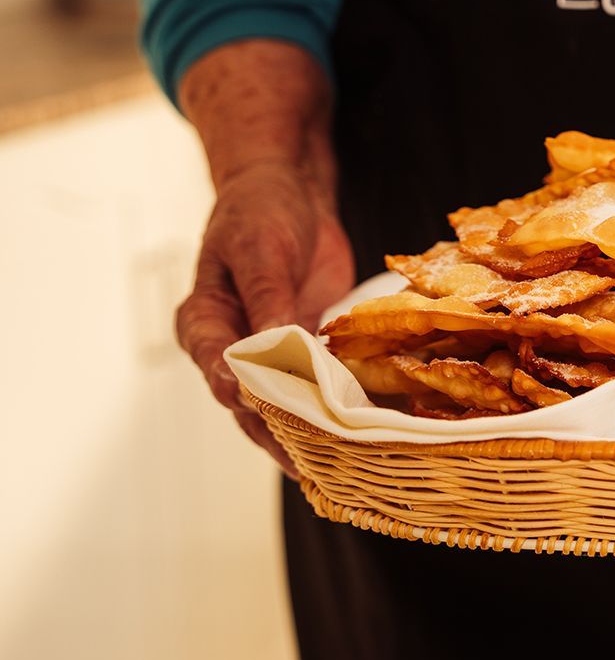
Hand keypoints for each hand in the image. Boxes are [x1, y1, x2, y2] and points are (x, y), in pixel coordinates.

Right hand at [174, 41, 352, 476]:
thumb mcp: (261, 248)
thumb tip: (273, 345)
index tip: (271, 417)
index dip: (246, 397)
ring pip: (288, 406)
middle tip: (316, 468)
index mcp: (202, 324)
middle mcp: (230, 349)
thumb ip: (267, 298)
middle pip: (252, 404)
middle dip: (284, 435)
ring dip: (314, 433)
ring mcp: (270, 355)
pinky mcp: (306, 351)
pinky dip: (339, 409)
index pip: (219, 370)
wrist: (290, 190)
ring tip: (343, 469)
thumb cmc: (261, 211)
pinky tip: (366, 435)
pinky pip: (321, 387)